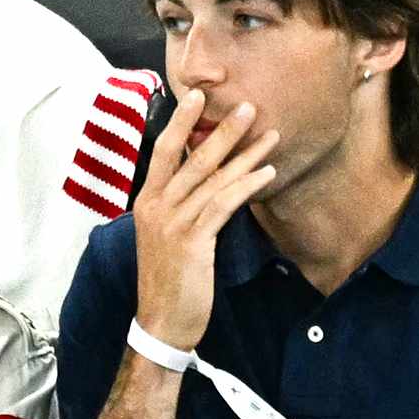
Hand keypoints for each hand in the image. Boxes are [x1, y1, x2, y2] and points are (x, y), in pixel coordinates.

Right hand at [132, 88, 277, 351]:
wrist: (161, 322)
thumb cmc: (168, 281)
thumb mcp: (167, 237)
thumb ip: (181, 208)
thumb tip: (208, 182)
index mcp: (147, 202)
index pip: (162, 152)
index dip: (180, 122)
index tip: (197, 96)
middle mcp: (156, 207)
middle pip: (191, 158)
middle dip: (222, 131)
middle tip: (248, 107)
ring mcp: (173, 223)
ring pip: (212, 178)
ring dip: (245, 155)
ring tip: (270, 136)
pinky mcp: (192, 241)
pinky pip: (223, 205)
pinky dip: (247, 186)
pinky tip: (268, 174)